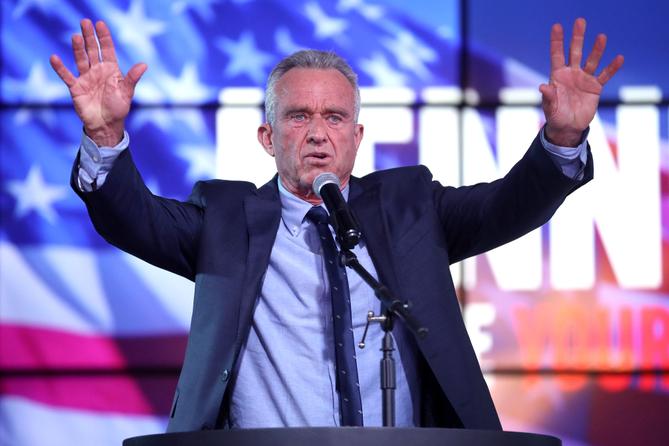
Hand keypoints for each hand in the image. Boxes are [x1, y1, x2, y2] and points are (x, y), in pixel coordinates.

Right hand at [50, 19, 146, 146]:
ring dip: (77, 48)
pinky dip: (60, 68)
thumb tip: (144, 64)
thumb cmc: (118, 108)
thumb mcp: (127, 92)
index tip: (100, 24)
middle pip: (92, 50)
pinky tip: (55, 58)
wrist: (106, 125)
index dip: (103, 37)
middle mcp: (97, 71)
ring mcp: (85, 78)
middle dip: (89, 36)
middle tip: (84, 22)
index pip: (106, 49)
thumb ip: (132, 78)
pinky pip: (66, 76)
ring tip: (76, 36)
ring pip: (80, 59)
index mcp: (111, 70)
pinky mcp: (76, 88)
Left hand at [539, 18, 623, 146]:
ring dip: (596, 50)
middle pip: (575, 52)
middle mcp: (571, 74)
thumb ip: (548, 96)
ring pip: (591, 61)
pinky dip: (612, 68)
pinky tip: (619, 58)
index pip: (557, 55)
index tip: (557, 26)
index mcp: (557, 76)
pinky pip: (605, 75)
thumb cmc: (555, 116)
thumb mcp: (550, 107)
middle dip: (577, 38)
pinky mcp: (595, 87)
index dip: (557, 41)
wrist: (568, 128)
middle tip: (580, 22)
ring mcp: (584, 79)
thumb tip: (542, 86)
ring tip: (601, 37)